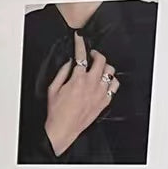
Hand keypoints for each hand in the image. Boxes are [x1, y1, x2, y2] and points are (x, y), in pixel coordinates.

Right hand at [44, 32, 118, 157]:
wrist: (63, 129)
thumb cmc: (56, 112)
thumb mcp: (53, 89)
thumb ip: (62, 73)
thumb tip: (69, 63)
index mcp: (77, 80)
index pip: (81, 56)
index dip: (80, 44)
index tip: (79, 39)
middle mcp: (91, 84)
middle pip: (101, 60)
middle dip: (96, 54)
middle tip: (92, 54)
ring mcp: (100, 93)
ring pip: (111, 71)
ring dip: (105, 67)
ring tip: (99, 68)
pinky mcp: (104, 102)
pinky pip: (114, 86)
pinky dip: (111, 81)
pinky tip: (105, 82)